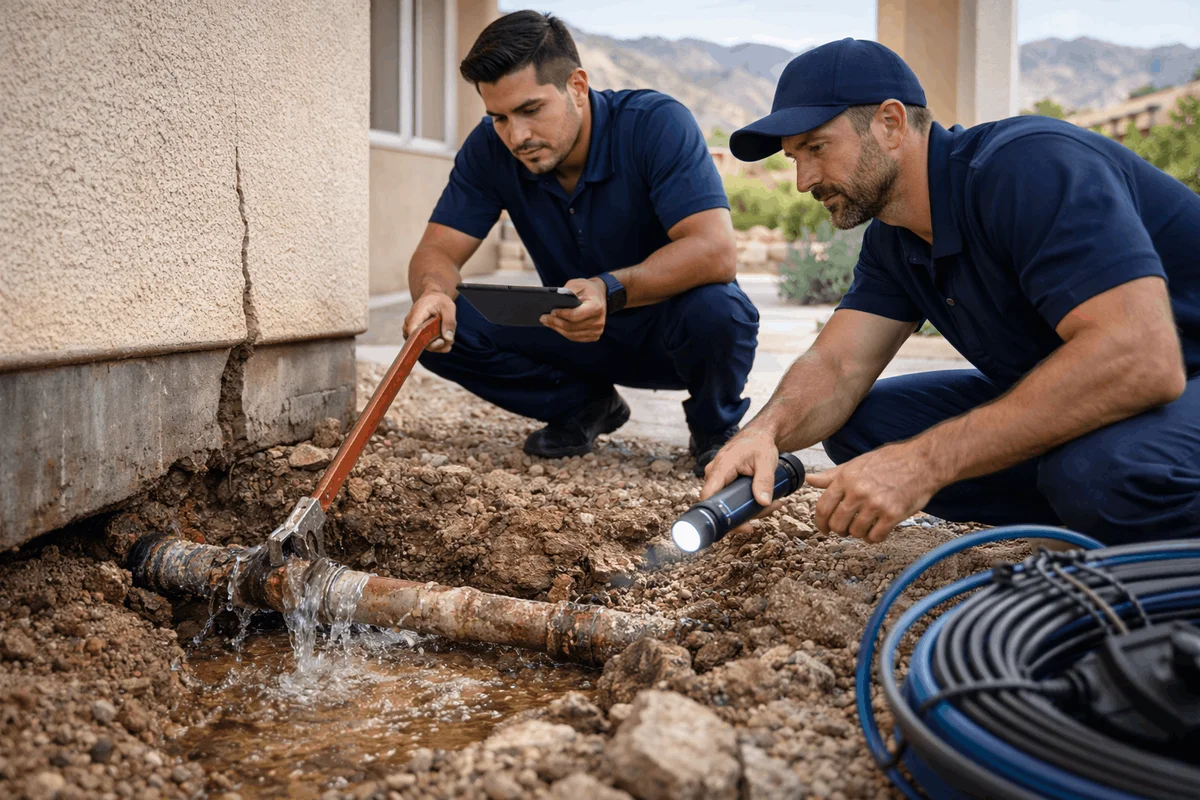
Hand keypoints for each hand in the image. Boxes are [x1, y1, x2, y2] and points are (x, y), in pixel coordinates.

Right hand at [404, 289, 455, 352]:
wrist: (433, 297)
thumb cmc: (439, 300)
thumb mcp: (448, 307)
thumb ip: (449, 322)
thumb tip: (448, 338)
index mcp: (415, 316)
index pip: (414, 334)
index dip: (426, 342)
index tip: (441, 341)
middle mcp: (409, 325)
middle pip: (420, 343)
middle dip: (438, 344)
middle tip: (451, 337)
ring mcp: (411, 331)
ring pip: (424, 346)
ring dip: (439, 343)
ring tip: (448, 333)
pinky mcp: (415, 335)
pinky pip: (425, 345)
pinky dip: (437, 343)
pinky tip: (445, 336)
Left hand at [540, 278, 605, 341]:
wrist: (600, 295)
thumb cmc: (587, 288)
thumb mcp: (577, 284)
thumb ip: (567, 291)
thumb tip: (553, 300)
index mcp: (596, 307)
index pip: (575, 315)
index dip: (561, 314)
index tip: (551, 311)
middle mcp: (598, 321)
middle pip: (571, 326)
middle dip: (555, 322)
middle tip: (543, 318)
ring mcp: (597, 330)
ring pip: (571, 334)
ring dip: (557, 329)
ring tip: (546, 322)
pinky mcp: (594, 335)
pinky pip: (575, 337)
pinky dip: (564, 333)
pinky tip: (555, 327)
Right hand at [699, 427, 784, 534]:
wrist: (757, 436)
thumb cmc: (759, 444)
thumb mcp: (766, 460)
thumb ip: (764, 480)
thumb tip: (763, 502)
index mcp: (721, 467)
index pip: (708, 495)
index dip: (719, 515)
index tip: (739, 525)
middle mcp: (714, 474)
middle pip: (720, 505)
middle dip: (743, 515)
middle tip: (767, 511)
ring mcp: (718, 480)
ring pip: (727, 505)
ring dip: (750, 511)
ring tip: (774, 505)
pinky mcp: (724, 484)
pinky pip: (731, 500)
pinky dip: (747, 505)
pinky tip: (765, 504)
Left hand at [805, 442, 940, 542]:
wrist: (924, 461)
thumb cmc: (891, 461)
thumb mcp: (857, 463)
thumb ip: (832, 475)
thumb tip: (809, 480)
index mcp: (846, 478)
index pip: (823, 507)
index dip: (820, 523)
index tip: (824, 529)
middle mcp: (858, 491)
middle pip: (837, 524)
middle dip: (840, 530)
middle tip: (847, 529)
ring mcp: (875, 504)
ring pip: (855, 532)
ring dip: (858, 533)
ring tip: (865, 526)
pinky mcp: (893, 515)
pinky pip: (875, 537)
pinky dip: (874, 538)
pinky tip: (878, 530)